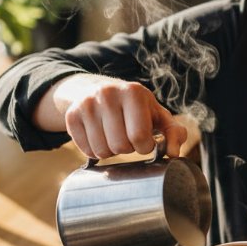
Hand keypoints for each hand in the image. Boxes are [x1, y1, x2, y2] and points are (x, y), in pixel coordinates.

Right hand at [52, 74, 186, 159]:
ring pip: (101, 151)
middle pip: (119, 146)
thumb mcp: (159, 116)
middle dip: (127, 149)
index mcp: (133, 92)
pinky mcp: (72, 115)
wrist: (101, 91)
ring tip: (114, 136)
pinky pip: (85, 150)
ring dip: (111, 151)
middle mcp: (108, 94)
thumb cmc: (137, 109)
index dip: (144, 147)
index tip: (144, 140)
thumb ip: (174, 133)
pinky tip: (100, 137)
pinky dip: (94, 151)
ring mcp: (87, 104)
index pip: (139, 137)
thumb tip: (175, 154)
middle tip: (128, 137)